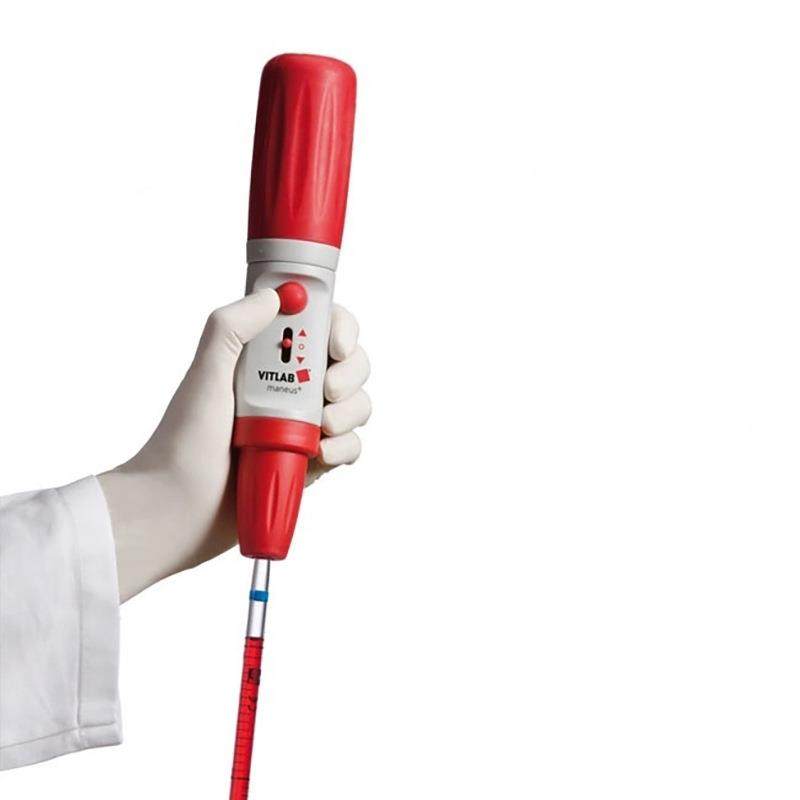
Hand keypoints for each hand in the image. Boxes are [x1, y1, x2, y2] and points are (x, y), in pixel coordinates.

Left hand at [98, 291, 370, 601]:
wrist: (178, 510)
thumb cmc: (183, 444)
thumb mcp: (204, 376)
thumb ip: (231, 328)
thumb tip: (275, 295)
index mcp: (266, 361)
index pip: (319, 327)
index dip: (340, 329)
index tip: (336, 345)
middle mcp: (290, 388)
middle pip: (349, 365)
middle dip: (351, 373)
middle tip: (327, 390)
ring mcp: (304, 426)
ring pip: (356, 405)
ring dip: (351, 411)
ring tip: (322, 428)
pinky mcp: (311, 463)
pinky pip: (350, 446)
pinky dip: (346, 447)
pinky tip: (322, 453)